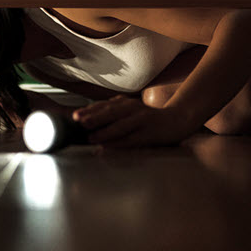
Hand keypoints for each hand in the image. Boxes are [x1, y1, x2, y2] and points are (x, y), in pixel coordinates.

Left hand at [72, 96, 200, 147]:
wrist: (177, 120)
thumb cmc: (148, 118)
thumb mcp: (130, 109)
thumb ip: (113, 110)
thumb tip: (89, 115)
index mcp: (126, 103)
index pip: (104, 106)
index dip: (88, 110)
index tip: (74, 116)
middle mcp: (133, 109)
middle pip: (111, 113)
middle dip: (94, 117)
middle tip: (79, 122)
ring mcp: (142, 121)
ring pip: (121, 126)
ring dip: (105, 131)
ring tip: (91, 137)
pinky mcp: (149, 134)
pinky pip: (131, 140)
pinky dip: (119, 143)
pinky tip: (109, 147)